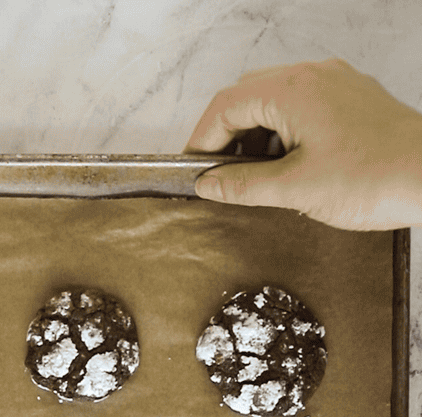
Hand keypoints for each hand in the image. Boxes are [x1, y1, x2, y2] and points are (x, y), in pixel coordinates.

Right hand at [186, 58, 421, 229]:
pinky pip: (303, 105)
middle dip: (226, 135)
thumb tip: (209, 184)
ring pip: (275, 99)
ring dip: (255, 134)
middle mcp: (313, 75)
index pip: (225, 106)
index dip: (201, 141)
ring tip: (254, 177)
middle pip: (247, 96)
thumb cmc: (375, 179)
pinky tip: (288, 165)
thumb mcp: (295, 190)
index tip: (192, 171)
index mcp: (292, 89)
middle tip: (218, 176)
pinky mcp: (351, 98)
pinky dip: (284, 131)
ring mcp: (335, 83)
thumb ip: (243, 185)